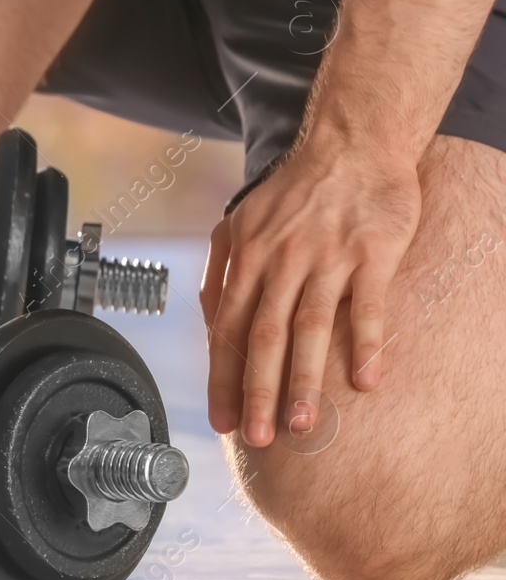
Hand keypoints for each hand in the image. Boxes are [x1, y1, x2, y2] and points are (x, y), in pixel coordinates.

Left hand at [201, 137, 420, 446]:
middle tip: (258, 438)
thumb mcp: (240, 222)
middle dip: (258, 392)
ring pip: (310, 328)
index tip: (224, 421)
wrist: (352, 141)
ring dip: (304, 380)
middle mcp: (281, 260)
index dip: (223, 378)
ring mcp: (326, 257)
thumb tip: (208, 321)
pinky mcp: (371, 252)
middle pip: (263, 336)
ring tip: (302, 424)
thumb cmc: (295, 190)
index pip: (227, 329)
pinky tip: (365, 382)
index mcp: (245, 257)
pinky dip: (365, 344)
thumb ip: (221, 270)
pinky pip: (367, 306)